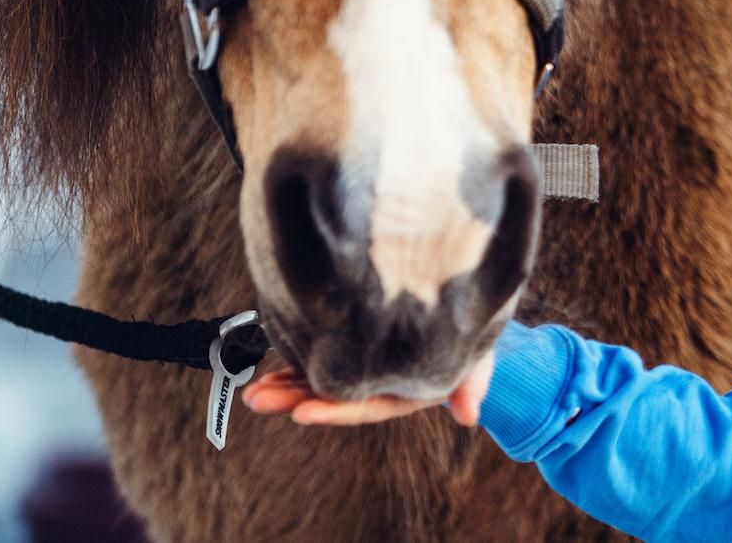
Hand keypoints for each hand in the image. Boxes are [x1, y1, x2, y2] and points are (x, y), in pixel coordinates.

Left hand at [240, 349, 495, 427]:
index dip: (334, 410)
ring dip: (285, 387)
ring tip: (253, 392)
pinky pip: (320, 359)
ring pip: (320, 381)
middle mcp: (378, 384)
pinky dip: (294, 365)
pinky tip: (268, 370)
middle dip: (293, 400)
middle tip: (257, 400)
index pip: (364, 406)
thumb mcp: (478, 359)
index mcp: (404, 392)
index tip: (301, 413)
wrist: (466, 316)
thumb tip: (468, 414)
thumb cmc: (473, 340)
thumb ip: (472, 384)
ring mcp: (363, 367)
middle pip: (333, 397)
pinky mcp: (353, 347)